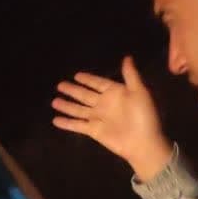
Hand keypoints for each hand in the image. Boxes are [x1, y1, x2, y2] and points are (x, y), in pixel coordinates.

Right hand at [52, 56, 172, 180]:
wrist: (143, 142)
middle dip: (73, 90)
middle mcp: (104, 104)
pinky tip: (55, 120)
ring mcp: (98, 118)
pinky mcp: (94, 131)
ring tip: (54, 101)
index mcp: (115, 93)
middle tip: (60, 85)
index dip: (88, 79)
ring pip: (78, 109)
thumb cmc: (143, 116)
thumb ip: (130, 75)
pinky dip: (67, 123)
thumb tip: (127, 57)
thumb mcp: (139, 92)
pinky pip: (77, 125)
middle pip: (85, 95)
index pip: (98, 83)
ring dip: (67, 105)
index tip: (76, 75)